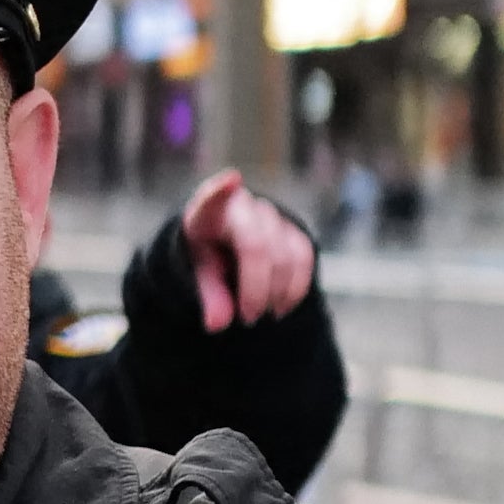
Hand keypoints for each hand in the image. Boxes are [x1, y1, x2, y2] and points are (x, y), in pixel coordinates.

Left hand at [176, 169, 318, 333]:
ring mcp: (270, 215)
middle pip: (257, 246)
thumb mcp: (200, 275)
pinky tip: (283, 307)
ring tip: (263, 315)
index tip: (232, 180)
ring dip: (277, 292)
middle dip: (256, 288)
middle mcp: (242, 206)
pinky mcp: (292, 229)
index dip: (221, 190)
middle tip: (248, 319)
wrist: (228, 246)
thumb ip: (208, 295)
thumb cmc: (208, 256)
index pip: (212, 198)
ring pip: (285, 254)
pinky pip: (303, 257)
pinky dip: (296, 288)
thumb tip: (217, 323)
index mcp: (207, 213)